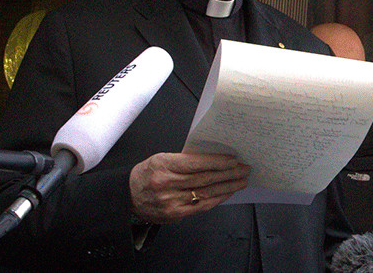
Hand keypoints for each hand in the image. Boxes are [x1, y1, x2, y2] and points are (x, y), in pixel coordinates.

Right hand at [129, 153, 250, 223]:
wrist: (128, 196)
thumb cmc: (147, 174)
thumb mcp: (161, 159)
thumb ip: (184, 160)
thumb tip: (212, 159)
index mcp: (163, 166)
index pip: (196, 163)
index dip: (217, 162)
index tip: (232, 160)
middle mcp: (167, 184)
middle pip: (204, 179)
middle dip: (228, 174)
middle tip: (244, 169)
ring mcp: (171, 201)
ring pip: (206, 193)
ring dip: (227, 187)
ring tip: (241, 181)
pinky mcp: (175, 214)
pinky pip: (201, 206)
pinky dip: (217, 198)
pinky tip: (227, 193)